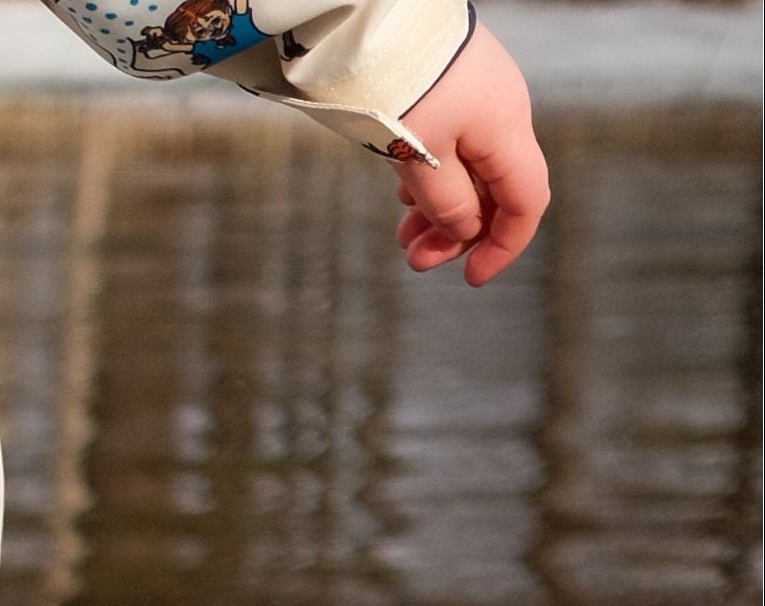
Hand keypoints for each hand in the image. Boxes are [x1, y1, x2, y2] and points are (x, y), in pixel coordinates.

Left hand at [393, 23, 548, 285]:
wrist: (380, 23)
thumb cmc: (403, 90)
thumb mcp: (422, 159)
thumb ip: (447, 202)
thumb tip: (465, 229)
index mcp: (506, 131)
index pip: (526, 201)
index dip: (504, 245)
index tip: (471, 279)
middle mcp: (502, 114)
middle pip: (493, 191)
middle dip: (456, 233)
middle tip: (413, 259)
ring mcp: (478, 100)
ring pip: (468, 171)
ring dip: (438, 210)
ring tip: (402, 234)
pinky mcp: (453, 90)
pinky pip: (452, 146)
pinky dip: (431, 179)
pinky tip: (404, 192)